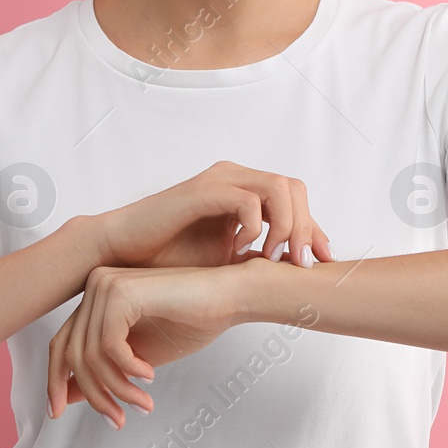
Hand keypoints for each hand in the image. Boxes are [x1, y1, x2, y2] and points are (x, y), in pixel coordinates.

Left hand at [46, 264, 250, 426]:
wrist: (228, 298)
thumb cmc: (191, 323)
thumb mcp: (138, 357)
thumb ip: (104, 370)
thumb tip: (68, 394)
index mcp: (97, 298)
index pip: (61, 344)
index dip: (56, 381)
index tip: (57, 412)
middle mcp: (95, 285)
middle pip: (71, 353)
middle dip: (94, 393)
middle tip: (117, 419)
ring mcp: (106, 285)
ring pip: (89, 354)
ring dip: (117, 388)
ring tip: (143, 402)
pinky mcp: (122, 292)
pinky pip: (109, 345)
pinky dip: (128, 369)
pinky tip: (150, 374)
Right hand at [90, 161, 336, 272]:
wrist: (123, 253)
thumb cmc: (168, 257)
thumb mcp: (226, 260)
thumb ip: (258, 255)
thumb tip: (295, 269)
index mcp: (243, 191)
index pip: (295, 197)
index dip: (315, 228)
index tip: (325, 261)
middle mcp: (235, 178)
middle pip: (294, 187)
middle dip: (307, 227)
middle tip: (302, 264)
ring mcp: (220, 180)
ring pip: (279, 187)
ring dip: (288, 226)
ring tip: (276, 258)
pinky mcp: (203, 190)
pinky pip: (248, 199)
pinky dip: (256, 226)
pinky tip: (242, 249)